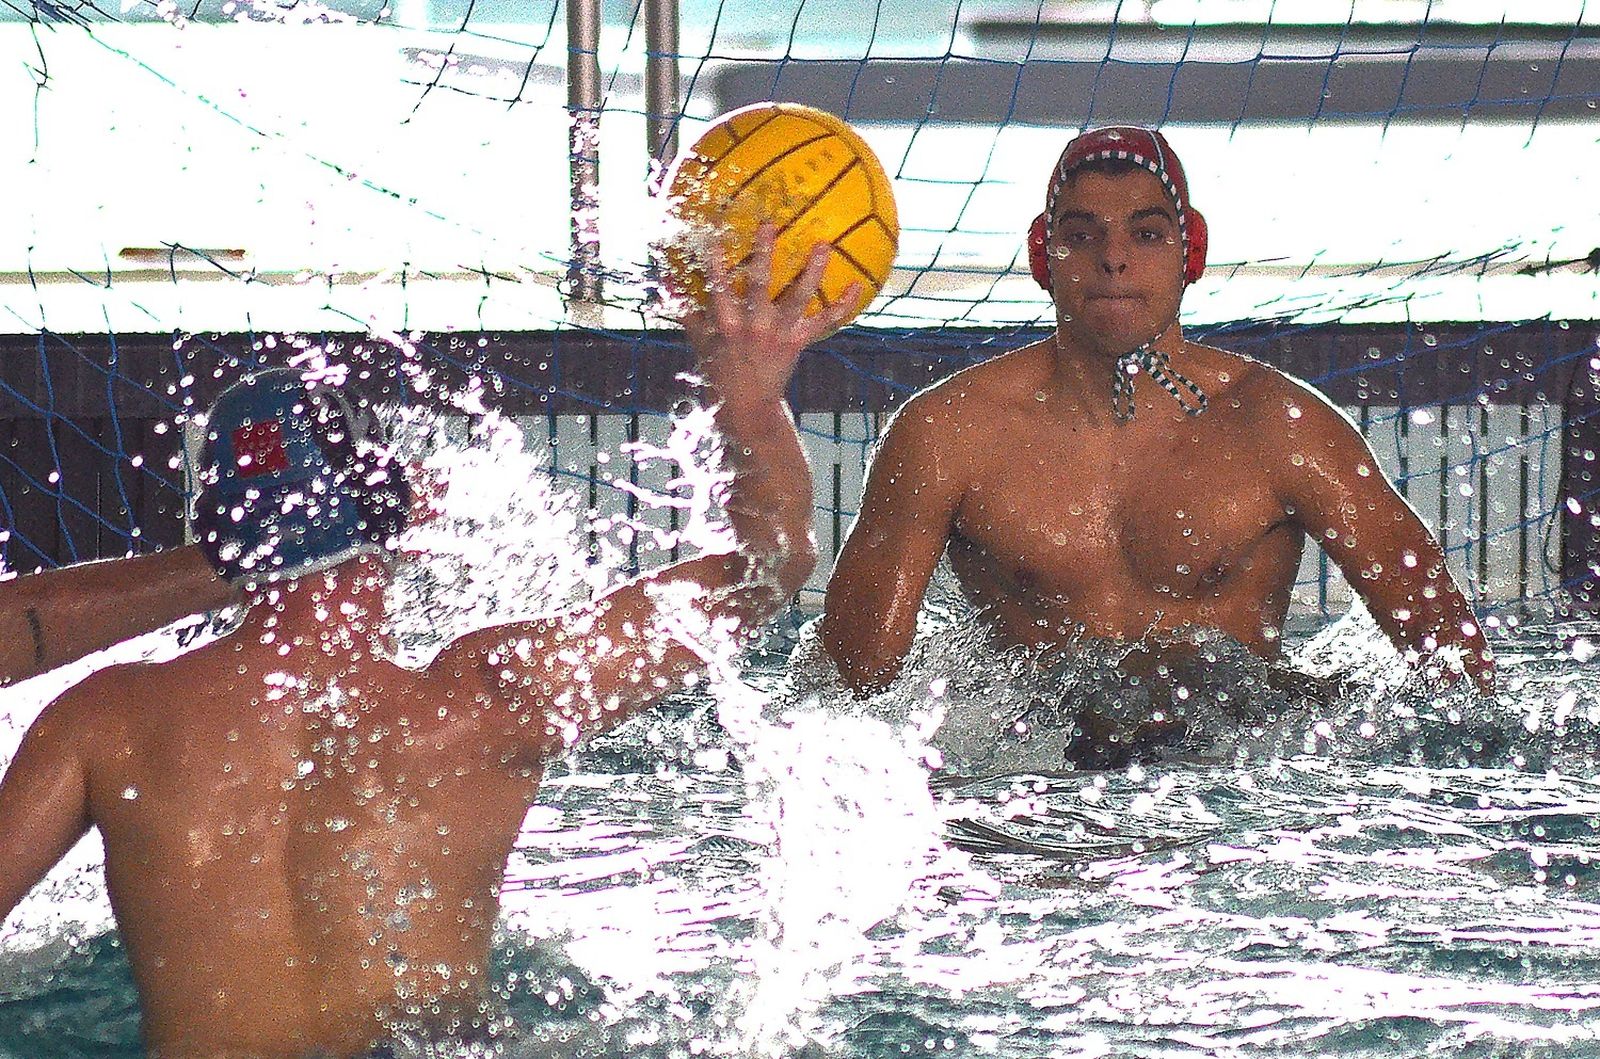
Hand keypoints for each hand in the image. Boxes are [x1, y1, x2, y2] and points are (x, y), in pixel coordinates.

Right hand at [681, 223, 862, 404]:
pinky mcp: (798, 342)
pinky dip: (842, 305)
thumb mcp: (699, 345)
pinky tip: (858, 286)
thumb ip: (687, 314)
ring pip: (798, 298)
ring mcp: (778, 333)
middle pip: (759, 285)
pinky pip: (824, 321)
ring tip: (823, 246)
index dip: (716, 266)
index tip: (715, 240)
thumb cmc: (720, 373)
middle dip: (763, 255)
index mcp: (726, 325)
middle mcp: (753, 326)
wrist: (747, 408)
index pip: (718, 290)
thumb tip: (668, 284)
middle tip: (769, 226)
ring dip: (812, 271)